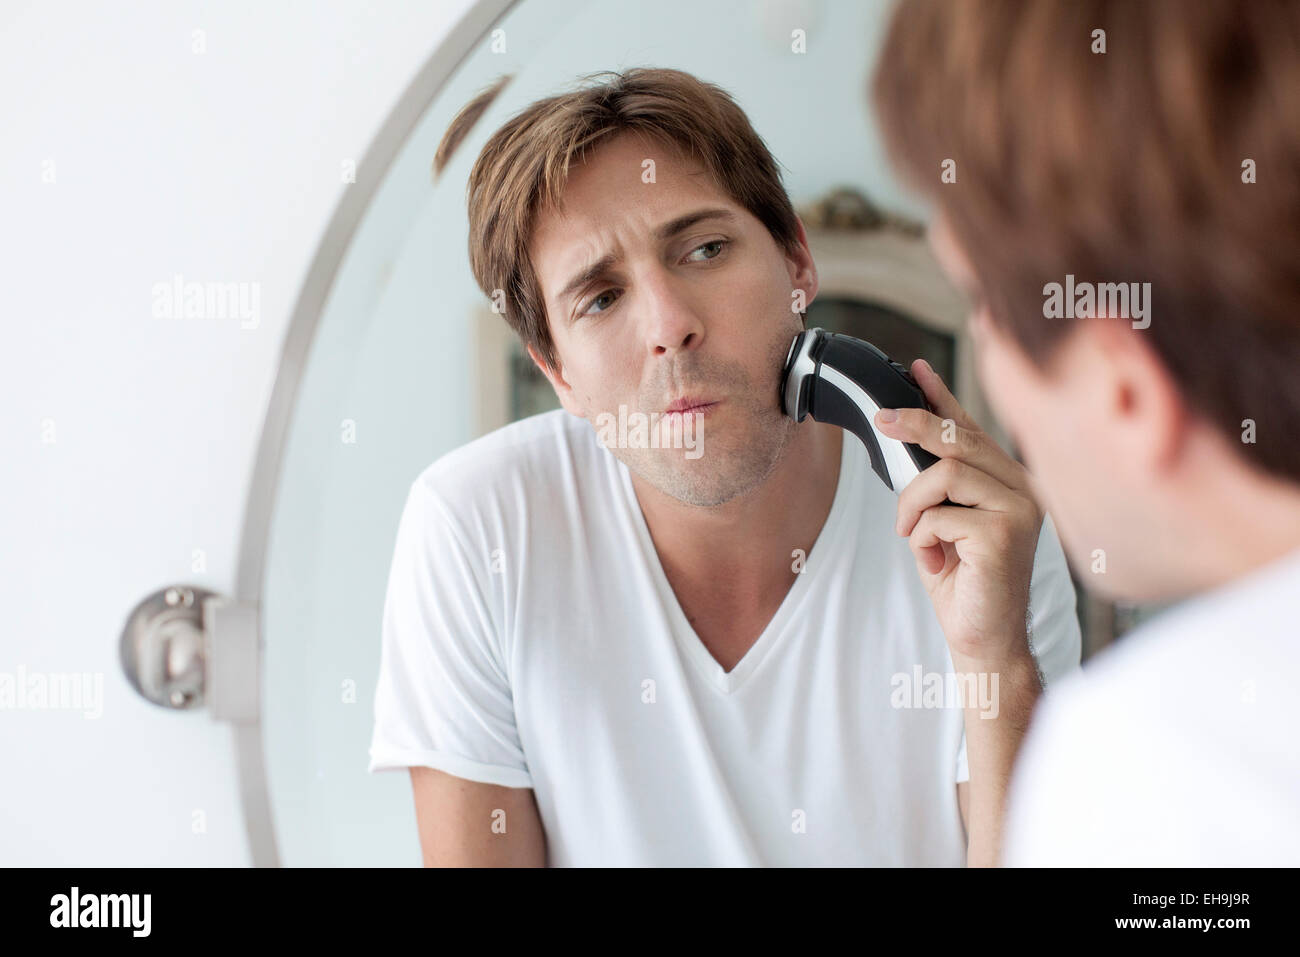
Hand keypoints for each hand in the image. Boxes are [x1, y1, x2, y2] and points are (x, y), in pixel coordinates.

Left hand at [874, 359, 1043, 664]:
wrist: (982, 638)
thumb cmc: (963, 582)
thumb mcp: (942, 521)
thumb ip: (936, 484)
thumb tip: (906, 433)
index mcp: (1011, 482)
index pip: (973, 430)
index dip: (942, 397)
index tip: (916, 369)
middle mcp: (1024, 489)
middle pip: (958, 439)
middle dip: (913, 424)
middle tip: (880, 419)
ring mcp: (1020, 509)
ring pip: (944, 473)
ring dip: (912, 504)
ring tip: (910, 533)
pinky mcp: (1005, 535)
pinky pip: (940, 515)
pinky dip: (922, 537)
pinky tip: (937, 560)